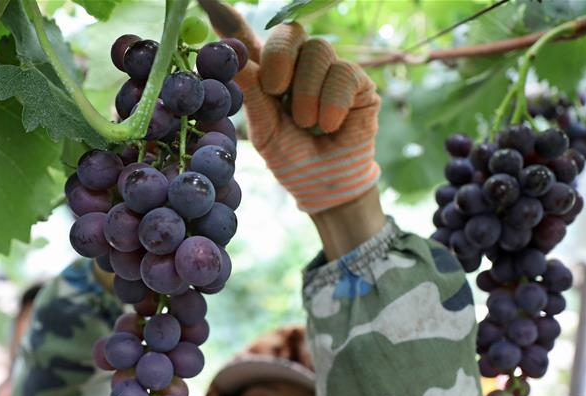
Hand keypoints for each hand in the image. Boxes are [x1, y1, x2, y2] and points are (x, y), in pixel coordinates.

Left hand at [198, 0, 380, 214]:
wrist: (325, 186)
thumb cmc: (292, 160)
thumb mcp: (264, 130)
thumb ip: (251, 94)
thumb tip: (231, 59)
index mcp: (267, 74)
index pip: (246, 38)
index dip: (228, 19)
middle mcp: (298, 65)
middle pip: (288, 31)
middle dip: (279, 58)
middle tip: (275, 88)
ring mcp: (329, 70)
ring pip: (318, 50)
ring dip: (306, 92)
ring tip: (306, 124)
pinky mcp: (357, 81)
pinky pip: (344, 72)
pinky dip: (331, 103)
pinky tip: (329, 126)